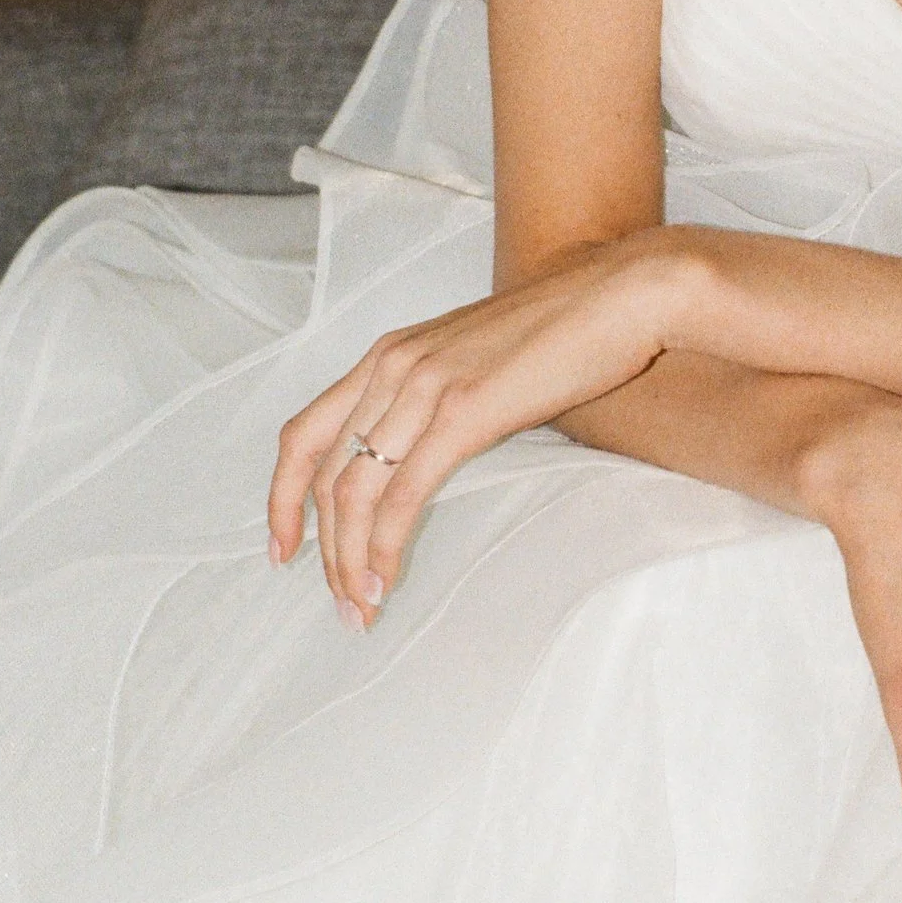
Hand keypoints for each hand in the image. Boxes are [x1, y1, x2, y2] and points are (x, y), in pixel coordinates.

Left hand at [269, 231, 685, 619]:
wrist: (619, 294)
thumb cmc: (564, 330)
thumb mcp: (475, 360)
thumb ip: (439, 400)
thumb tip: (428, 457)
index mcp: (388, 355)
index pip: (304, 434)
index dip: (282, 498)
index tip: (285, 549)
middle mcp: (392, 367)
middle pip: (322, 473)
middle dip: (323, 549)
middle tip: (340, 603)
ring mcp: (424, 387)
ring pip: (354, 490)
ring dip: (349, 560)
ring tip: (361, 608)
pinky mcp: (463, 412)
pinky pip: (403, 494)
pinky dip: (386, 545)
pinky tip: (388, 579)